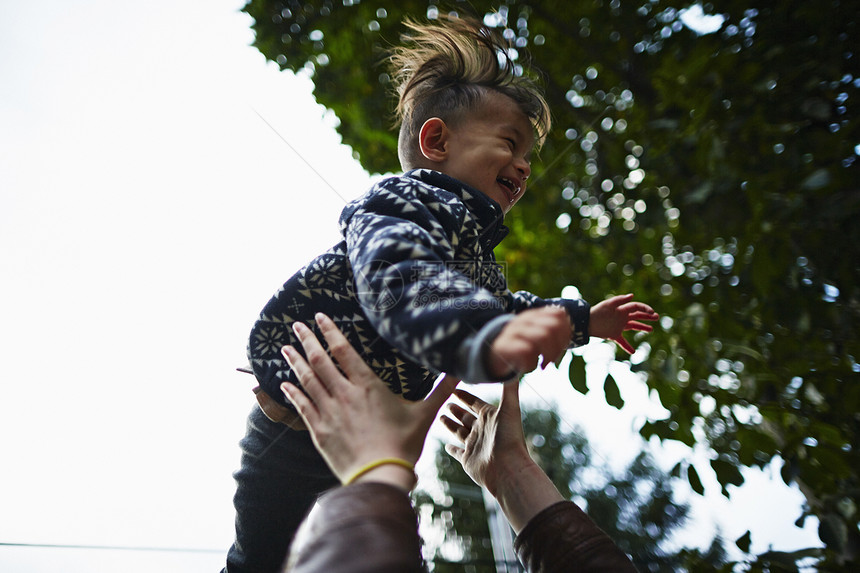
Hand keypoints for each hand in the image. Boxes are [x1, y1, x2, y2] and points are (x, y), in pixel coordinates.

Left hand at [281, 313, 458, 488]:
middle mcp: (345, 394)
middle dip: (307, 340)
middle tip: (296, 325)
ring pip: (307, 380)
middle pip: (321, 361)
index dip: (330, 332)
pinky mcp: (319, 431)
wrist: (381, 476)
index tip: (319, 317)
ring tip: (285, 348)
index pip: (344, 351)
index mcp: (368, 386)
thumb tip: (462, 371)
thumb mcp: (425, 415)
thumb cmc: (403, 445)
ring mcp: (329, 412)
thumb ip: (441, 390)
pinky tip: (283, 383)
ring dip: (295, 362)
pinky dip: (292, 392)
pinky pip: (302, 406)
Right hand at [441, 382, 533, 496]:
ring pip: (460, 432)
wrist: (508, 469)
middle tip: (445, 400)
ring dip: (451, 424)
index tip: (454, 388)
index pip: (475, 403)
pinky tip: (446, 445)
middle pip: (466, 416)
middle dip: (456, 409)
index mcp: (491, 417)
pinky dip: (452, 449)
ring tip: (441, 416)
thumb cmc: (509, 438)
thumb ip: (509, 386)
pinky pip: (458, 453)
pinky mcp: (468, 460)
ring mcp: (475, 445)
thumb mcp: (509, 408)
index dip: (465, 396)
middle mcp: (483, 430)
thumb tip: (512, 364)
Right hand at [487, 306, 571, 378]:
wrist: (488, 356)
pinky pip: (527, 351)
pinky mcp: (504, 346)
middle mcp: (523, 320)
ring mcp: (513, 331)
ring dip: (547, 355)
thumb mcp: (534, 335)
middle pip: (553, 326)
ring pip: (542, 336)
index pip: (559, 315)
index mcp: (533, 315)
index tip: (561, 347)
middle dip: (559, 347)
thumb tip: (569, 329)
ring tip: (542, 365)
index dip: (566, 332)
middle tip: (551, 360)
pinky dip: (532, 363)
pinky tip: (527, 367)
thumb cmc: (518, 348)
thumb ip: (551, 330)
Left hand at [589, 293, 658, 353]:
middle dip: (647, 316)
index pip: (636, 307)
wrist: (586, 322)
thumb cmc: (597, 312)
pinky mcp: (614, 334)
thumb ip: (620, 300)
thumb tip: (632, 295)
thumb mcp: (608, 304)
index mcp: (622, 309)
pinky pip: (622, 341)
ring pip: (633, 326)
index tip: (652, 313)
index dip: (645, 309)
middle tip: (656, 317)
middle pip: (637, 316)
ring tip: (651, 329)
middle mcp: (622, 317)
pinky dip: (627, 346)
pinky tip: (633, 352)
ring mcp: (619, 326)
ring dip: (642, 327)